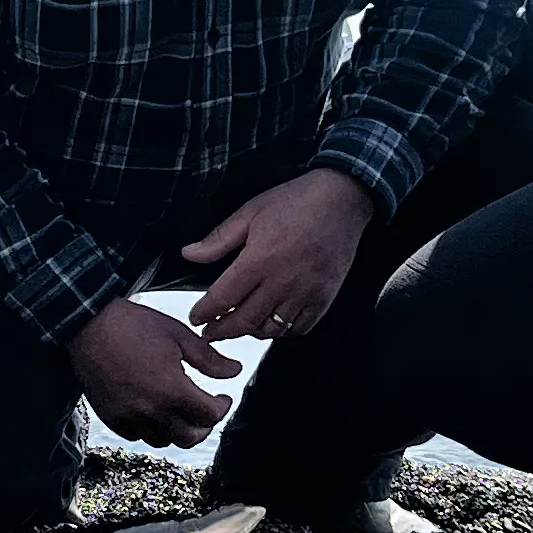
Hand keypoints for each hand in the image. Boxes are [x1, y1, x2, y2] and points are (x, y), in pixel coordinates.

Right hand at [68, 300, 243, 445]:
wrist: (86, 327)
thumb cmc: (131, 326)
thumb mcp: (178, 335)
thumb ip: (209, 359)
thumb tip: (234, 371)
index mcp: (172, 391)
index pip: (210, 415)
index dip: (222, 406)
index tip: (223, 397)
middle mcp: (151, 412)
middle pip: (190, 437)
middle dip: (204, 424)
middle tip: (207, 409)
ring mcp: (129, 418)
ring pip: (165, 441)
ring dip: (179, 429)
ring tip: (182, 411)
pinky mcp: (112, 418)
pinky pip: (139, 436)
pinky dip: (153, 429)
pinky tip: (156, 411)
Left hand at [182, 168, 375, 344]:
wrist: (342, 199)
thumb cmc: (298, 202)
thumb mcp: (250, 212)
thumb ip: (218, 239)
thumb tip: (190, 254)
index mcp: (260, 260)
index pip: (222, 298)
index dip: (204, 313)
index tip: (196, 317)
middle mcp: (282, 281)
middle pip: (244, 321)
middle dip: (222, 331)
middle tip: (210, 333)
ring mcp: (306, 293)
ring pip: (271, 329)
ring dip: (251, 332)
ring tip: (240, 326)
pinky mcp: (324, 297)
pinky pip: (300, 328)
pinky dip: (283, 332)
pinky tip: (272, 323)